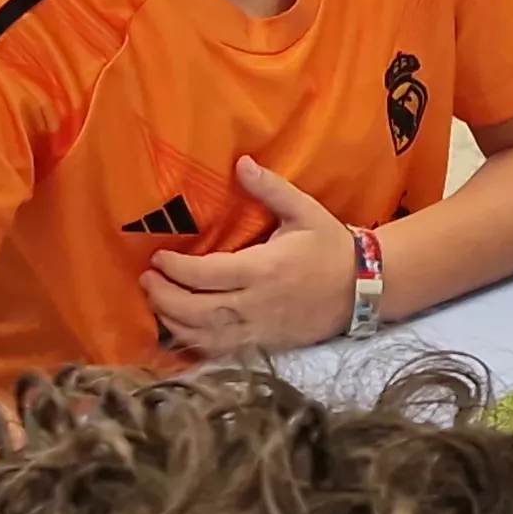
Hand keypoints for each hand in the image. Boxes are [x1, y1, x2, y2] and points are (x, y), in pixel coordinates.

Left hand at [140, 157, 355, 357]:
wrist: (364, 287)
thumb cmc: (331, 246)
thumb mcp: (304, 211)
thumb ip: (270, 188)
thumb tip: (241, 162)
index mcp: (265, 268)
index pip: (208, 274)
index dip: (176, 269)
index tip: (158, 258)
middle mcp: (259, 303)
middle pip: (198, 310)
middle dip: (165, 297)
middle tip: (147, 281)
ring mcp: (261, 329)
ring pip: (206, 335)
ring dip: (174, 322)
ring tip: (156, 303)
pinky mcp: (265, 344)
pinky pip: (222, 351)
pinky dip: (196, 344)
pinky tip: (181, 331)